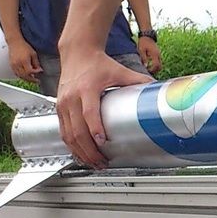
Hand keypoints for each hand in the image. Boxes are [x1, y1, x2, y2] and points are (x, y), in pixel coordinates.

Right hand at [7, 41, 41, 82]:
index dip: (36, 73)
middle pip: (24, 76)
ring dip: (26, 79)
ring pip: (20, 76)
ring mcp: (13, 65)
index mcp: (24, 61)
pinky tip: (26, 76)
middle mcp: (17, 64)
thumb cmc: (24, 47)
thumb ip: (36, 63)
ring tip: (32, 80)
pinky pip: (16, 73)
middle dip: (32, 79)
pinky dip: (21, 76)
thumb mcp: (33, 54)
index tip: (40, 71)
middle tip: (37, 81)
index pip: (30, 71)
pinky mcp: (11, 65)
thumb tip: (40, 70)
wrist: (15, 42)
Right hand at [56, 48, 153, 167]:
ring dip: (79, 151)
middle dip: (89, 149)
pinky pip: (63, 131)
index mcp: (86, 89)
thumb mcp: (120, 71)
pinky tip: (81, 154)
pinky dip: (71, 145)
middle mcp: (71, 98)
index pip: (89, 113)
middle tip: (102, 161)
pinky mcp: (59, 109)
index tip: (102, 141)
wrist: (77, 54)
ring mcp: (63, 104)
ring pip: (68, 134)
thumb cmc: (98, 63)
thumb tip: (156, 88)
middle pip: (77, 130)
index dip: (95, 128)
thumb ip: (138, 80)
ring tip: (93, 163)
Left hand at [136, 36, 161, 74]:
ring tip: (148, 68)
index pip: (156, 65)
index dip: (153, 70)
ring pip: (160, 64)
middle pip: (160, 66)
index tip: (147, 71)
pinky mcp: (158, 53)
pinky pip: (158, 61)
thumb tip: (145, 66)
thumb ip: (144, 58)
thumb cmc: (143, 42)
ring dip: (155, 67)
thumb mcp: (141, 50)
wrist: (147, 35)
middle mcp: (158, 55)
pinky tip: (149, 64)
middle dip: (155, 70)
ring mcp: (159, 54)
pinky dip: (155, 64)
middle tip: (148, 72)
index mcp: (155, 54)